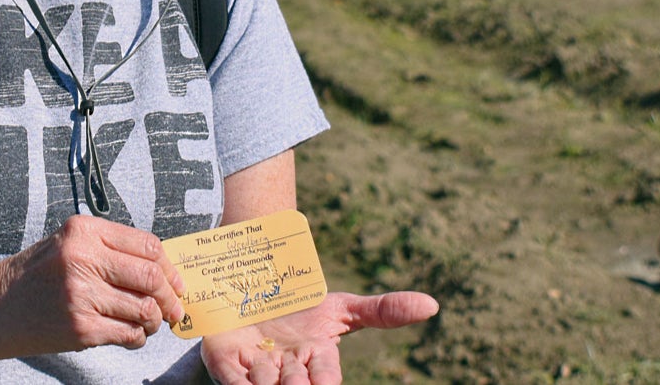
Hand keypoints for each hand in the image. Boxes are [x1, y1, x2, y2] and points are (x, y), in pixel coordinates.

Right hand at [0, 215, 186, 358]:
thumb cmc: (35, 276)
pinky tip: (130, 334)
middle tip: (174, 308)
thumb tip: (163, 270)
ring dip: (155, 320)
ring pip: (144, 309)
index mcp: (84, 231)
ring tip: (150, 322)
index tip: (177, 282)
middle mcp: (83, 258)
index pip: (147, 245)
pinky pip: (128, 334)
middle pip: (150, 277)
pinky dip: (137, 337)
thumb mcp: (68, 245)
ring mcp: (82, 295)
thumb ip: (110, 249)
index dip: (169, 267)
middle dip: (170, 297)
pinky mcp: (80, 328)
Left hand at [200, 290, 438, 384]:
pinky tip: (246, 379)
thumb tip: (432, 305)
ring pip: (265, 383)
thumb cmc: (304, 304)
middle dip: (296, 384)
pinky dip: (238, 383)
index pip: (326, 377)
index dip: (324, 381)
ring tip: (270, 362)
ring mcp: (256, 369)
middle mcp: (287, 371)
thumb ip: (383, 310)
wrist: (258, 285)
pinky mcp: (227, 364)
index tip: (321, 378)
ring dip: (267, 379)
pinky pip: (231, 380)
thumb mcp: (342, 305)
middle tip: (295, 375)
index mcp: (317, 359)